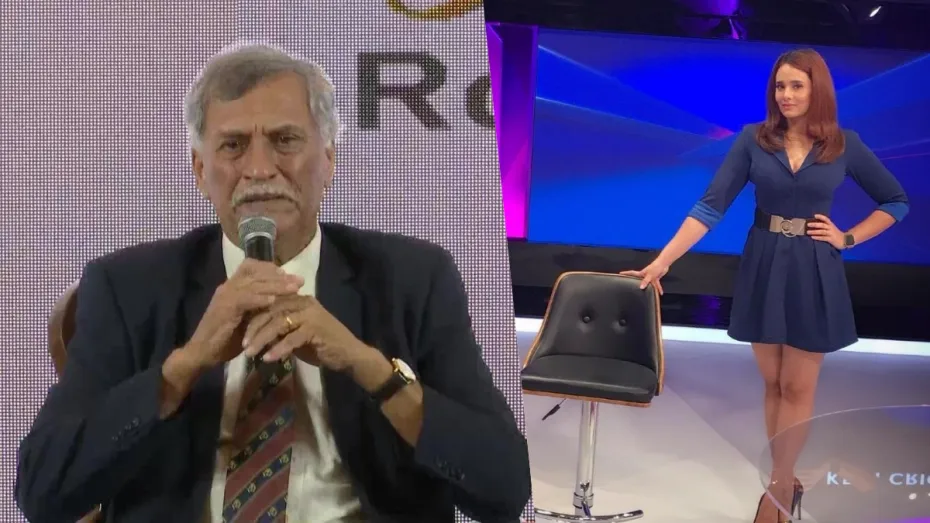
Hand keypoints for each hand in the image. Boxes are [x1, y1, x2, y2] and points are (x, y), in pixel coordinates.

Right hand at [183, 259, 303, 368]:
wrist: (202, 352)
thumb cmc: (225, 338)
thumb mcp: (246, 319)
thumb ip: (258, 308)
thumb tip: (280, 302)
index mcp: (232, 286)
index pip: (251, 267)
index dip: (270, 268)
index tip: (288, 275)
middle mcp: (228, 287)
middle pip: (256, 273)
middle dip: (280, 276)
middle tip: (300, 280)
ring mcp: (226, 296)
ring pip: (254, 284)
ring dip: (276, 285)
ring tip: (294, 288)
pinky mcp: (224, 308)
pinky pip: (245, 299)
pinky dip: (260, 299)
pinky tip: (274, 301)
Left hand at [242, 294, 369, 371]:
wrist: (349, 355)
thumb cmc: (323, 346)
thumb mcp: (297, 336)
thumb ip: (281, 331)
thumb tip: (258, 335)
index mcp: (299, 300)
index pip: (270, 303)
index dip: (253, 316)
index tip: (240, 333)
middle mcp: (304, 302)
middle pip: (271, 311)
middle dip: (254, 328)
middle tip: (243, 345)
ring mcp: (311, 314)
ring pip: (279, 323)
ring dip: (262, 339)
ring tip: (250, 353)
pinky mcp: (316, 328)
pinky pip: (291, 338)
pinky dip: (278, 349)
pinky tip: (268, 359)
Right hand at [620, 262, 669, 294]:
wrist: (663, 264)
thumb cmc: (656, 266)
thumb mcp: (649, 275)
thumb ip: (645, 281)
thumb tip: (641, 287)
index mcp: (641, 273)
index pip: (632, 273)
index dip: (626, 273)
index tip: (620, 273)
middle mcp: (645, 275)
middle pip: (639, 280)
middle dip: (635, 283)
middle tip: (630, 287)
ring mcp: (650, 277)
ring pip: (648, 284)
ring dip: (649, 288)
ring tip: (648, 295)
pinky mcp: (655, 278)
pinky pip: (656, 285)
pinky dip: (658, 288)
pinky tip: (660, 293)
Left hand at [807, 214, 845, 249]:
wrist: (845, 240)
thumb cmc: (836, 234)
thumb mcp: (832, 228)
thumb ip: (825, 226)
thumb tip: (814, 224)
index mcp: (831, 225)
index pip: (826, 219)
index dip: (821, 217)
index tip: (815, 215)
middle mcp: (831, 228)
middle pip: (823, 225)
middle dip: (815, 224)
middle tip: (808, 224)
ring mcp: (831, 234)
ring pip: (822, 232)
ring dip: (814, 231)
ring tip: (808, 232)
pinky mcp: (831, 239)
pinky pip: (823, 238)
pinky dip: (817, 237)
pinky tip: (812, 237)